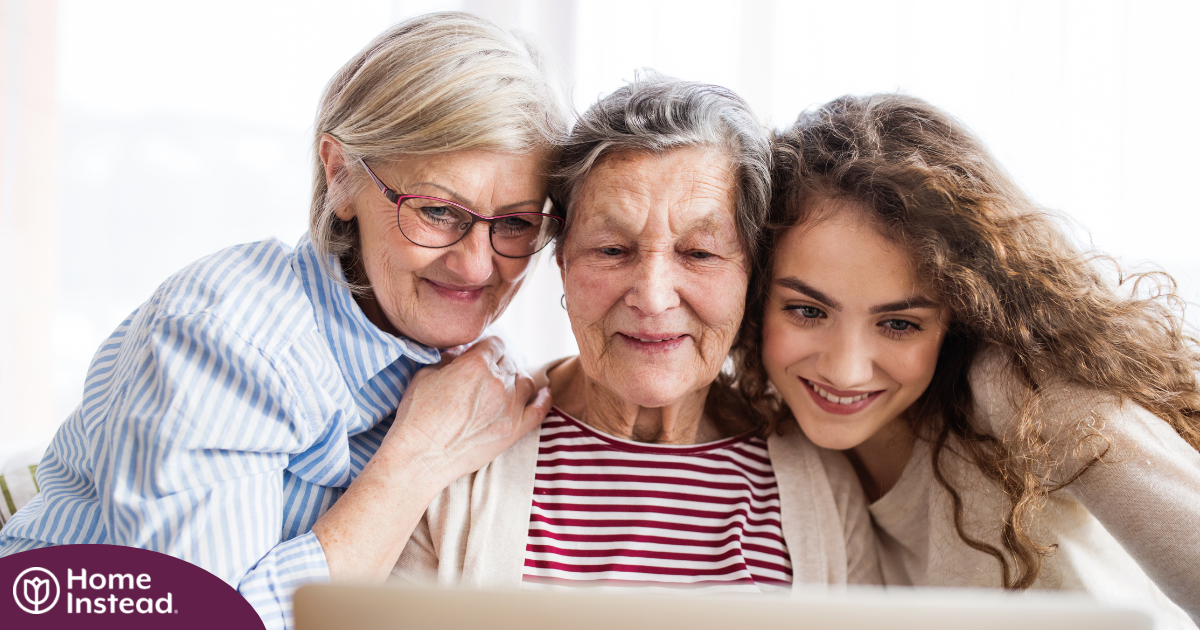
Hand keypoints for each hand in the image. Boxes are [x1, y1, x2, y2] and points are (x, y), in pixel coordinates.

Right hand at [381, 336, 551, 486]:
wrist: (421, 457)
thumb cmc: (417, 416)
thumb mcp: (425, 374)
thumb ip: (449, 358)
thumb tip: (461, 352)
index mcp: (476, 364)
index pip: (494, 343)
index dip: (486, 347)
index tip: (481, 353)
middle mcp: (498, 382)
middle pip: (510, 361)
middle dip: (499, 363)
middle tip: (488, 372)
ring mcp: (510, 407)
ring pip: (526, 381)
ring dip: (517, 378)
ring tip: (507, 383)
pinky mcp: (514, 430)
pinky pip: (540, 410)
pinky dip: (544, 399)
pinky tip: (544, 393)